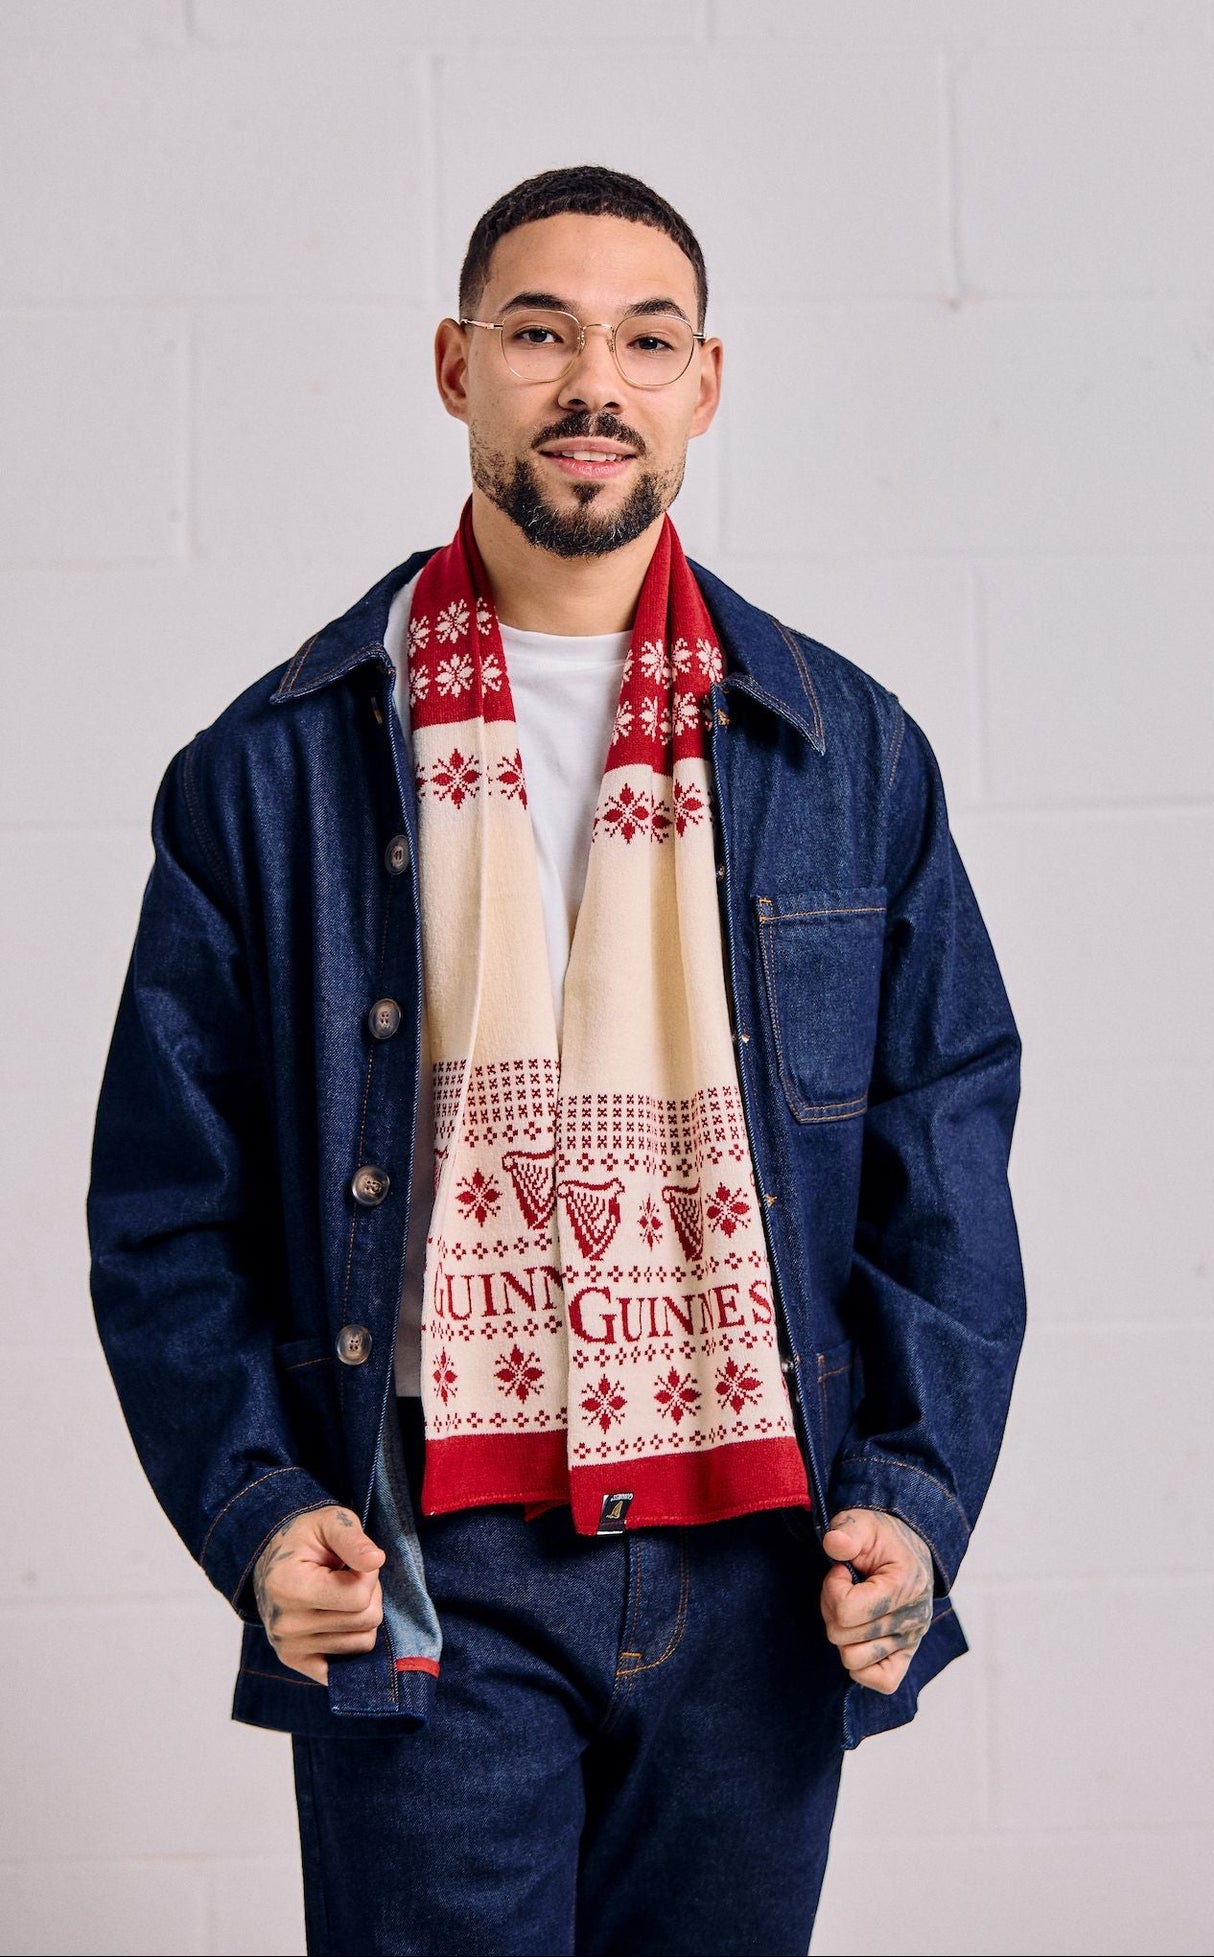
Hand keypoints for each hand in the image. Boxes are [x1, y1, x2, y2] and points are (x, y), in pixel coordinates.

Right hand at [252, 1505, 385, 1684]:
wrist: (271, 1560)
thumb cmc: (305, 1538)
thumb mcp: (329, 1522)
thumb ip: (352, 1539)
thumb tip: (376, 1561)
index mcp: (289, 1587)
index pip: (359, 1596)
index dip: (369, 1574)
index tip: (356, 1561)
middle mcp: (285, 1625)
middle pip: (365, 1621)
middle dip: (369, 1594)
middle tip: (350, 1577)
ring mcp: (288, 1648)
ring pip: (362, 1643)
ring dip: (362, 1616)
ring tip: (341, 1595)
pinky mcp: (295, 1662)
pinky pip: (346, 1668)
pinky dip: (351, 1645)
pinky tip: (341, 1623)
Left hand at [820, 1508, 933, 1695]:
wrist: (906, 1548)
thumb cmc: (881, 1538)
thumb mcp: (862, 1522)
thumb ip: (847, 1530)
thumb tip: (834, 1544)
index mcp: (906, 1585)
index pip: (846, 1611)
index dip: (832, 1588)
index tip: (841, 1571)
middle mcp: (915, 1619)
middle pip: (843, 1637)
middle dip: (832, 1608)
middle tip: (844, 1587)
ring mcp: (912, 1640)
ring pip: (853, 1660)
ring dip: (842, 1633)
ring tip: (852, 1608)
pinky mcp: (907, 1656)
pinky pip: (880, 1681)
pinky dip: (860, 1665)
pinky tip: (858, 1635)